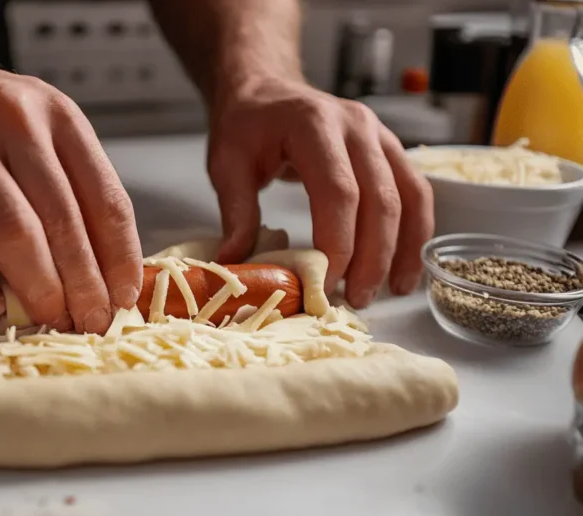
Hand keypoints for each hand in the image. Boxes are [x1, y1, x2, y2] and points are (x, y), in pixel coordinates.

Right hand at [0, 45, 141, 333]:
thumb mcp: (30, 123)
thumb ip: (62, 179)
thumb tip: (99, 264)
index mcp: (58, 117)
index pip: (107, 199)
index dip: (121, 259)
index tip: (124, 298)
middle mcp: (15, 123)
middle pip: (64, 221)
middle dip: (84, 285)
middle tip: (90, 323)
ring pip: (14, 232)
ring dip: (37, 288)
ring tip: (47, 320)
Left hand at [207, 77, 433, 307]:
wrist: (266, 90)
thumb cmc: (247, 125)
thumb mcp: (227, 164)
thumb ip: (236, 213)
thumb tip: (235, 263)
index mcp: (313, 125)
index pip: (338, 191)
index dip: (338, 242)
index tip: (325, 283)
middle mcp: (356, 126)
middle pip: (380, 199)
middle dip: (372, 257)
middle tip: (356, 299)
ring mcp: (380, 135)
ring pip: (409, 197)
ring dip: (402, 250)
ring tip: (389, 291)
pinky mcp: (390, 149)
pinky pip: (416, 193)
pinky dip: (416, 233)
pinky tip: (404, 267)